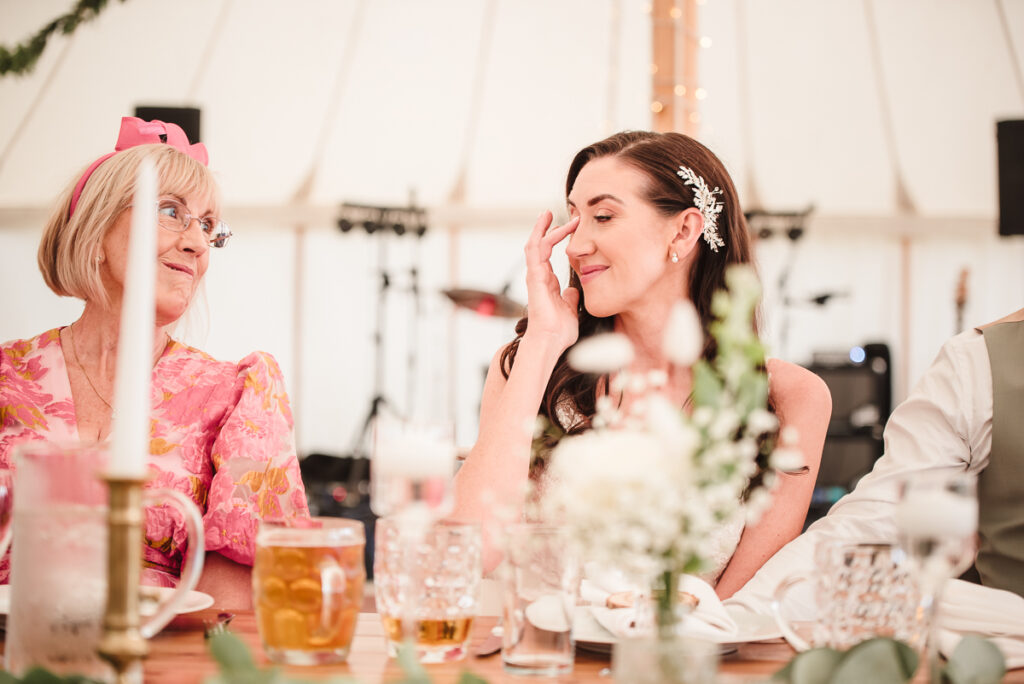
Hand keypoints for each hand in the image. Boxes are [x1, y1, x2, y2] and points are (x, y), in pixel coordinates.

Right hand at [523, 211, 580, 352]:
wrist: (551, 341)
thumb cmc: (559, 331)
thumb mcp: (571, 309)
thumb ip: (570, 298)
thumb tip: (573, 291)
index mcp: (547, 282)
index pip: (549, 254)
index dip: (556, 239)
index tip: (568, 226)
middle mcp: (539, 277)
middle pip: (540, 245)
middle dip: (548, 228)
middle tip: (557, 212)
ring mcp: (535, 276)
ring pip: (535, 245)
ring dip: (542, 228)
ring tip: (548, 213)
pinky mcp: (534, 277)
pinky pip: (534, 252)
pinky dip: (540, 236)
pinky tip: (547, 225)